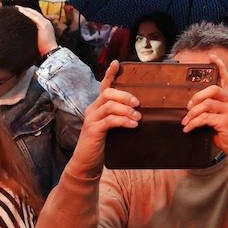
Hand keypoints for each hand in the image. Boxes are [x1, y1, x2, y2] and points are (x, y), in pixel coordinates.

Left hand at [16, 6, 58, 55]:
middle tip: (17, 7)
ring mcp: (45, 23)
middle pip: (34, 13)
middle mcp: (46, 22)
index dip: (28, 13)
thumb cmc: (43, 48)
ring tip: (17, 7)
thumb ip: (33, 34)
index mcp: (45, 25)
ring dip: (25, 10)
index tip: (20, 11)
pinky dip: (26, 13)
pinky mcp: (43, 24)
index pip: (36, 16)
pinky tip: (20, 11)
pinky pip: (33, 17)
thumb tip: (24, 35)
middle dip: (26, 9)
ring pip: (33, 13)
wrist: (50, 52)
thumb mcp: (38, 39)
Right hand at [70, 62, 139, 177]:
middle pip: (108, 92)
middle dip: (125, 95)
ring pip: (109, 105)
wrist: (87, 163)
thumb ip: (120, 117)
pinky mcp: (93, 130)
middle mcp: (92, 109)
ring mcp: (91, 119)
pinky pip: (110, 120)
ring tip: (138, 117)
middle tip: (138, 104)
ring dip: (127, 110)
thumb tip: (140, 112)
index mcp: (97, 106)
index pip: (103, 85)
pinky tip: (133, 125)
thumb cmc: (103, 145)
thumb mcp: (111, 128)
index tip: (117, 63)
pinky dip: (123, 121)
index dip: (110, 74)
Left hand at [182, 70, 227, 163]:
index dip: (220, 66)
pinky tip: (189, 129)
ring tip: (186, 122)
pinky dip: (193, 123)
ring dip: (192, 114)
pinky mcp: (227, 120)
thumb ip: (212, 110)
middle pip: (212, 89)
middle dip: (196, 98)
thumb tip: (192, 108)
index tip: (212, 57)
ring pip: (206, 104)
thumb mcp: (221, 120)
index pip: (226, 79)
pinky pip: (204, 117)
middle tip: (188, 108)